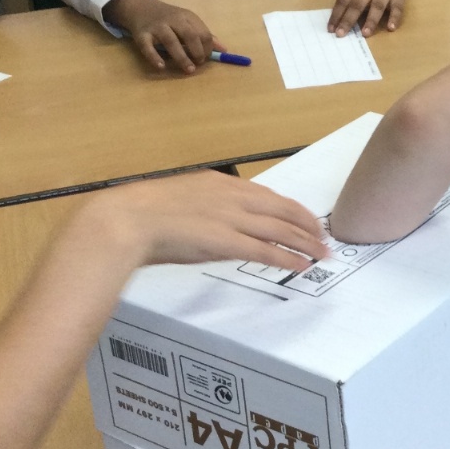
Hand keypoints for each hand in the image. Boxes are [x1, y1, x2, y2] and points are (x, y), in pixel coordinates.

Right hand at [80, 171, 329, 271]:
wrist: (125, 220)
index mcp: (218, 184)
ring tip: (322, 254)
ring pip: (281, 229)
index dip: (291, 208)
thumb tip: (216, 223)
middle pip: (282, 210)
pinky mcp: (226, 241)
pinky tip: (302, 265)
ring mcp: (230, 218)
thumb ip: (204, 208)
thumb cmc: (142, 214)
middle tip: (324, 237)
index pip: (266, 195)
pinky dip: (288, 258)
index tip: (304, 219)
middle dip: (307, 225)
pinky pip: (266, 250)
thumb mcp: (180, 201)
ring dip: (306, 243)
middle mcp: (230, 197)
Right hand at [103, 0, 222, 74]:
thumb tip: (224, 50)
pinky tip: (162, 67)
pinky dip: (154, 57)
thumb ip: (204, 35)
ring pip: (170, 41)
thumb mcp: (187, 21)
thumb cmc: (168, 18)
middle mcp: (172, 20)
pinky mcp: (141, 35)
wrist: (139, 7)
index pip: (203, 32)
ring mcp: (156, 27)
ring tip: (189, 70)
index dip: (208, 47)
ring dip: (181, 57)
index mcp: (186, 17)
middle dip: (197, 51)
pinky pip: (147, 46)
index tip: (206, 58)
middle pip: (189, 35)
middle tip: (199, 63)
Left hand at [328, 0, 410, 36]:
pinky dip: (395, 17)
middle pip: (357, 4)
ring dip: (371, 21)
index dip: (336, 15)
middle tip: (341, 34)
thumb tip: (338, 20)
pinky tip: (391, 28)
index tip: (331, 30)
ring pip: (377, 6)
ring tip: (365, 34)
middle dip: (348, 20)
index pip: (343, 0)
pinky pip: (397, 8)